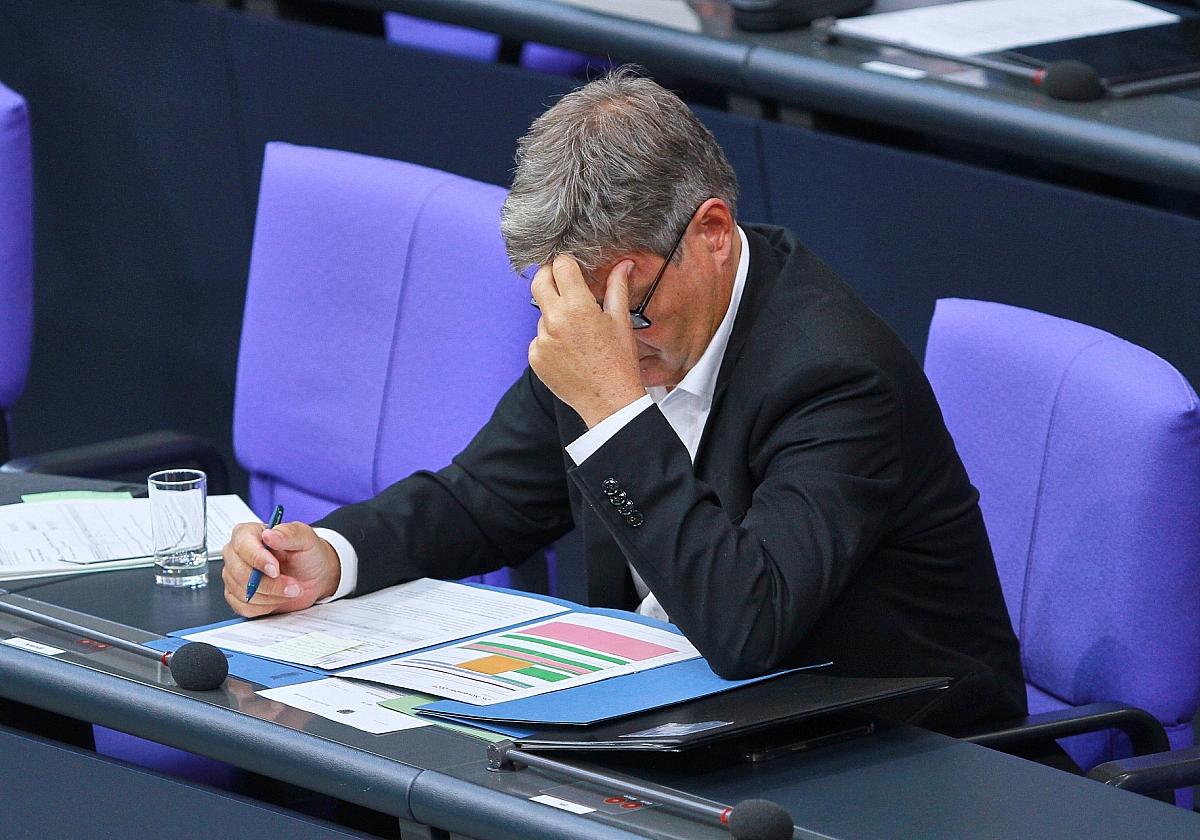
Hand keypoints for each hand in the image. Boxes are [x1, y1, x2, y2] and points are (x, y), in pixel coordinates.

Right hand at [221, 521, 340, 617]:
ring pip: (244, 592)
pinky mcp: (236, 596)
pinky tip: (278, 597)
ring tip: (290, 589)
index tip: (276, 570)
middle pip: (240, 573)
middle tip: (293, 585)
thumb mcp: (306, 538)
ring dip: (272, 595)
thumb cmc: (307, 554)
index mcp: (248, 534)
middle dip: (270, 584)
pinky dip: (266, 606)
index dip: (258, 559)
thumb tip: (269, 534)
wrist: (313, 577)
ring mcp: (233, 576)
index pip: (242, 545)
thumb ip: (289, 533)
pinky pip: (244, 607)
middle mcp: (236, 554)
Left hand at [528, 254, 645, 427]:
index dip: (566, 263)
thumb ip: (617, 287)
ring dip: (554, 314)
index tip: (571, 267)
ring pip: (541, 313)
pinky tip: (569, 351)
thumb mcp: (620, 320)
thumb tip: (623, 265)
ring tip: (577, 333)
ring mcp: (542, 340)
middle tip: (562, 283)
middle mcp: (555, 320)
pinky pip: (539, 338)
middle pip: (539, 281)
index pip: (560, 266)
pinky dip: (550, 339)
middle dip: (549, 276)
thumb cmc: (619, 362)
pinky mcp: (535, 357)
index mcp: (577, 307)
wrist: (608, 401)